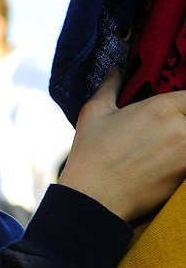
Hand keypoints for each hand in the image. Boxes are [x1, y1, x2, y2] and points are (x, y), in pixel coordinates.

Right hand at [58, 69, 185, 220]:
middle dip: (184, 123)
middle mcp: (182, 128)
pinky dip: (184, 162)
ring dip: (184, 144)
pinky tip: (170, 165)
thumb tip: (114, 69)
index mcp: (162, 108)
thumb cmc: (91, 155)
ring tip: (172, 151)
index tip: (179, 111)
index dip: (185, 104)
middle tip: (172, 136)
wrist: (94, 198)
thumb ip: (109, 86)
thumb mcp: (94, 114)